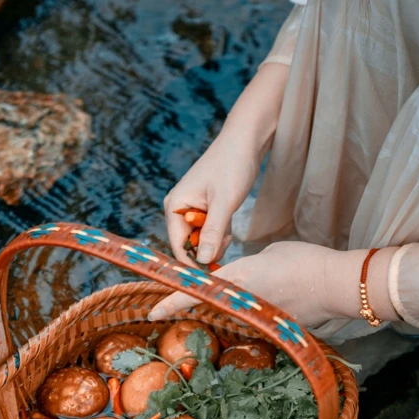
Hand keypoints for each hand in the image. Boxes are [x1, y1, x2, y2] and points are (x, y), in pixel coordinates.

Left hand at [150, 242, 344, 325]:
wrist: (338, 286)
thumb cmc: (306, 261)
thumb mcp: (269, 254)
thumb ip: (249, 266)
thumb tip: (244, 280)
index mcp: (238, 278)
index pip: (196, 293)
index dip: (172, 302)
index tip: (152, 312)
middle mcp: (243, 302)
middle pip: (213, 305)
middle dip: (203, 301)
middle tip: (188, 298)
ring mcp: (258, 318)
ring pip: (237, 312)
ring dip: (241, 303)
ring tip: (266, 286)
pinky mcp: (273, 326)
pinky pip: (257, 317)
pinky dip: (261, 308)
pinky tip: (282, 297)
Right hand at [164, 62, 289, 265]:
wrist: (245, 141)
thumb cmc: (232, 166)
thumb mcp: (224, 203)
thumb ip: (212, 234)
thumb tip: (202, 261)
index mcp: (174, 206)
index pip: (177, 247)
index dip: (192, 264)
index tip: (211, 276)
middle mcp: (177, 209)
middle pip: (187, 246)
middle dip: (206, 251)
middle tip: (226, 242)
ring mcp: (189, 210)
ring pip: (200, 241)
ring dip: (215, 242)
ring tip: (229, 229)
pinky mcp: (203, 210)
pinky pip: (208, 233)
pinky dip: (219, 234)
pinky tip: (229, 224)